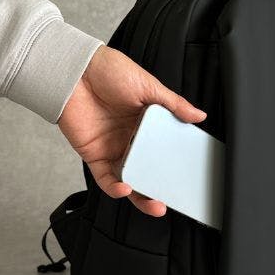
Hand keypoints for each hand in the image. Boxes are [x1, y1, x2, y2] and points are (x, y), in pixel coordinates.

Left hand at [58, 45, 205, 216]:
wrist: (75, 71)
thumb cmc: (109, 71)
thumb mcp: (149, 86)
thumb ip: (174, 104)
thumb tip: (199, 116)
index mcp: (146, 124)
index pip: (163, 151)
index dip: (174, 165)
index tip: (187, 178)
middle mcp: (130, 139)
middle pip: (148, 170)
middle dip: (160, 188)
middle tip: (173, 198)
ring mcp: (112, 148)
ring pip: (129, 180)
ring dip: (140, 196)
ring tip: (154, 203)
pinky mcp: (94, 155)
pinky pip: (105, 179)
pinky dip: (115, 188)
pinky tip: (126, 189)